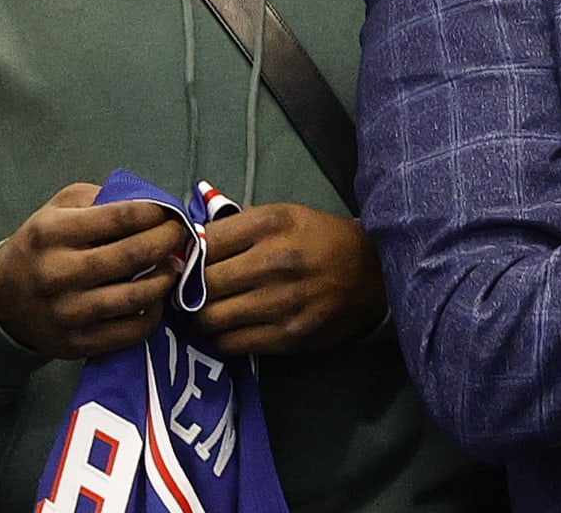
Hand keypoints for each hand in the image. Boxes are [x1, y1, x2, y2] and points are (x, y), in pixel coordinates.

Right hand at [0, 182, 184, 358]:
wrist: (1, 300)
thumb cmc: (42, 246)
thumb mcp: (59, 209)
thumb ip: (102, 198)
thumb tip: (153, 203)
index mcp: (52, 233)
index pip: (121, 217)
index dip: (157, 212)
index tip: (171, 211)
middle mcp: (57, 273)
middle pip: (133, 255)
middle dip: (169, 241)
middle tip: (182, 235)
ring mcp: (66, 313)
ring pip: (136, 296)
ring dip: (166, 278)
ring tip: (174, 265)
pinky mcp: (75, 344)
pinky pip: (131, 330)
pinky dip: (154, 313)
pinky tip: (155, 298)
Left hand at [195, 203, 386, 353]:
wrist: (373, 274)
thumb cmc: (321, 240)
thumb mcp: (285, 215)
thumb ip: (238, 227)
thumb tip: (188, 245)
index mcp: (272, 224)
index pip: (204, 243)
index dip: (188, 254)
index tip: (187, 261)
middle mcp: (274, 261)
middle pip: (201, 284)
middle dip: (190, 288)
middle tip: (193, 290)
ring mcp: (281, 302)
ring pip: (209, 318)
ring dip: (203, 316)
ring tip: (211, 308)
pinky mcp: (288, 336)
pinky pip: (230, 344)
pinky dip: (222, 337)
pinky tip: (231, 326)